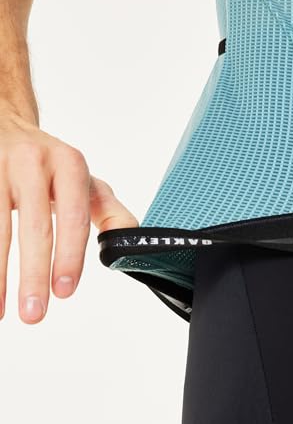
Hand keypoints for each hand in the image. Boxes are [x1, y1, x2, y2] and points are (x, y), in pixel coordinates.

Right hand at [0, 111, 138, 323]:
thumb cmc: (50, 164)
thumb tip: (130, 239)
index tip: (65, 290)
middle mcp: (33, 163)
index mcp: (69, 164)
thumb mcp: (84, 181)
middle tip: (35, 313)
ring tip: (2, 309)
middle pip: (35, 226)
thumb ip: (108, 210)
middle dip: (34, 275)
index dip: (70, 255)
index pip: (74, 216)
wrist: (9, 128)